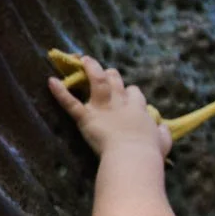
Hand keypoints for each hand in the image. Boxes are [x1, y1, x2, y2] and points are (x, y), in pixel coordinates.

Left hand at [48, 56, 171, 157]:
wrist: (133, 155)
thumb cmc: (149, 152)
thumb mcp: (163, 141)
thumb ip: (162, 133)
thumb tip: (163, 129)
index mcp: (138, 109)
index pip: (134, 93)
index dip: (130, 92)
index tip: (128, 93)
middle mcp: (120, 103)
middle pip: (116, 81)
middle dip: (110, 75)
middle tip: (104, 71)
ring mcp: (102, 108)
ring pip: (97, 82)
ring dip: (90, 69)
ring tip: (83, 60)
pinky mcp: (86, 117)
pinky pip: (70, 103)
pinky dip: (60, 92)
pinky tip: (51, 81)